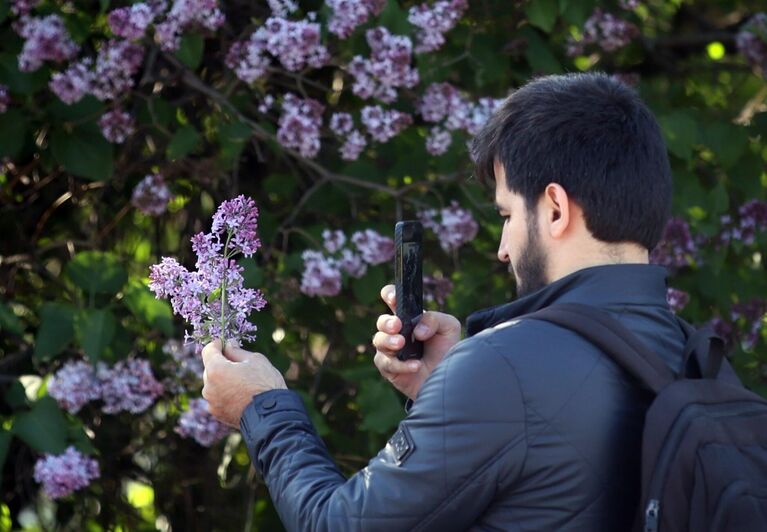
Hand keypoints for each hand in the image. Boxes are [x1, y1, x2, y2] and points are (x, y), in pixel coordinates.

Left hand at [201, 340, 286, 426]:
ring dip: (223, 379)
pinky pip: (217, 397)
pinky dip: (225, 393)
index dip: (217, 344)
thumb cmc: (265, 384)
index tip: (225, 343)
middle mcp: (209, 386)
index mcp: (216, 370)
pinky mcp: (217, 413)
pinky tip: (241, 395)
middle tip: (239, 364)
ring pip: (213, 384)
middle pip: (210, 368)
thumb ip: (236, 351)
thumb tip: (228, 345)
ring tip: (243, 382)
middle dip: (221, 363)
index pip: (208, 350)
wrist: (272, 415)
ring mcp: (211, 402)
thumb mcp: (255, 360)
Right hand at [372, 284, 461, 400]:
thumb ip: (435, 319)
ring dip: (389, 341)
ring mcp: (390, 350)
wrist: (449, 379)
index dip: (389, 294)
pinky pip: (387, 364)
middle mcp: (396, 332)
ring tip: (401, 344)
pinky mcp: (389, 369)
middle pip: (382, 321)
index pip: (393, 300)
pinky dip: (401, 365)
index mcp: (408, 317)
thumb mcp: (449, 328)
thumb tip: (418, 330)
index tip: (393, 298)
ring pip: (378, 341)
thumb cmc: (446, 350)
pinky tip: (415, 366)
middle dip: (387, 322)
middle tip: (397, 326)